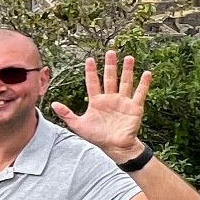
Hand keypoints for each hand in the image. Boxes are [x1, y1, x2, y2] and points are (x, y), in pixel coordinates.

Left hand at [51, 47, 149, 163]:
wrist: (114, 147)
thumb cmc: (97, 136)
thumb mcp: (78, 125)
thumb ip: (66, 114)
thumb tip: (53, 104)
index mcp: (97, 101)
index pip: (93, 82)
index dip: (91, 71)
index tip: (90, 59)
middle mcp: (110, 98)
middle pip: (110, 78)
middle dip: (110, 65)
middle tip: (111, 52)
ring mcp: (123, 101)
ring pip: (125, 82)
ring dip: (127, 70)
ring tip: (129, 57)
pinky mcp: (135, 107)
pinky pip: (140, 93)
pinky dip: (143, 84)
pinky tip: (146, 73)